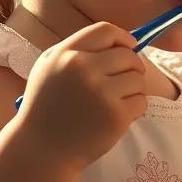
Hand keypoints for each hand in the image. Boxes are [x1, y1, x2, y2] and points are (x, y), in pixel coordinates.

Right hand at [17, 22, 146, 169]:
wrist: (40, 150)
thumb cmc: (46, 108)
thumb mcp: (49, 68)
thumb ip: (79, 51)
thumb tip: (122, 43)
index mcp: (66, 54)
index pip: (106, 30)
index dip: (122, 38)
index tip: (127, 48)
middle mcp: (84, 69)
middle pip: (128, 55)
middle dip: (132, 67)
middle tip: (122, 82)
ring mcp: (101, 92)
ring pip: (138, 79)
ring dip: (133, 90)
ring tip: (115, 101)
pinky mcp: (115, 115)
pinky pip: (141, 101)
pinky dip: (135, 109)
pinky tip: (116, 116)